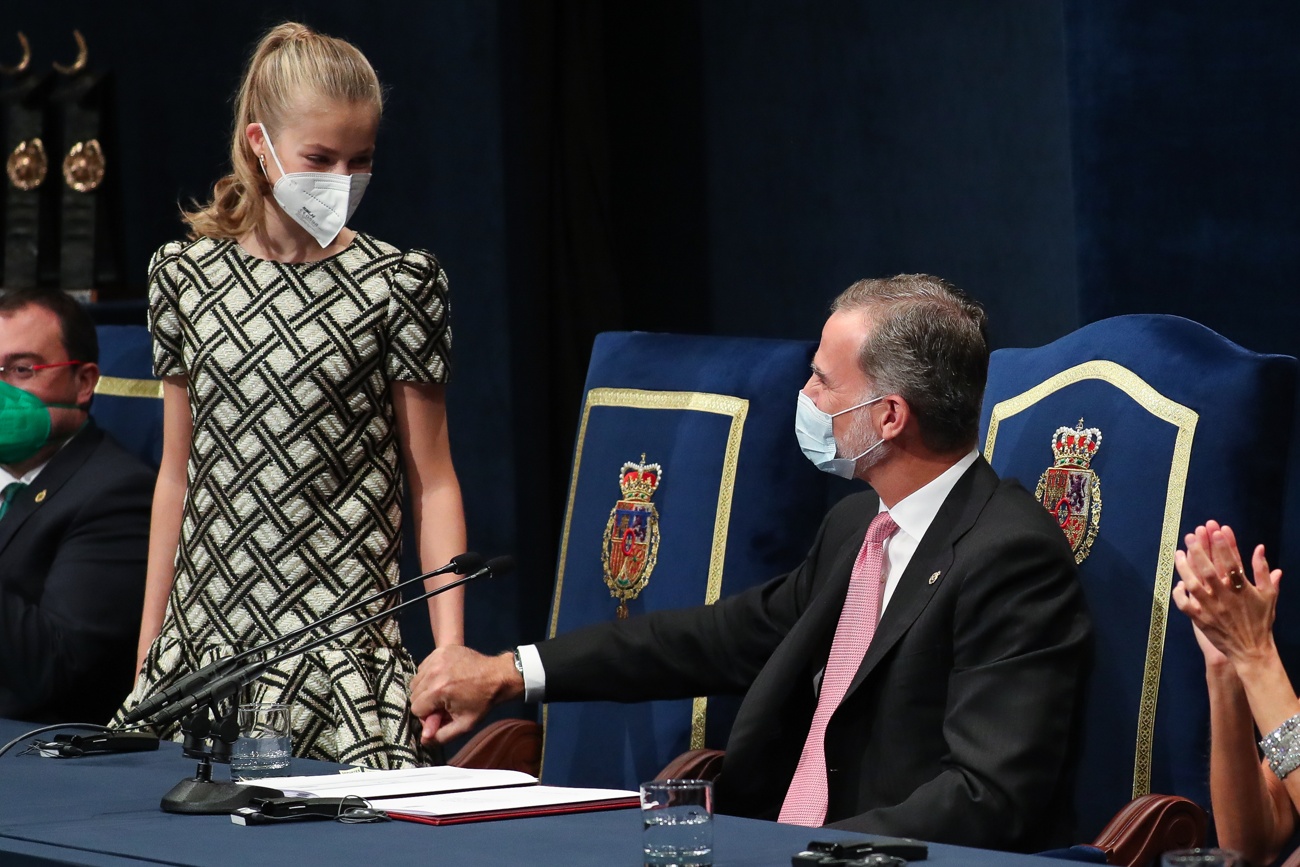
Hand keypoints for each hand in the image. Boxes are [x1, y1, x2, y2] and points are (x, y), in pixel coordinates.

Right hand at [408, 645, 522, 744]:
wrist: (498, 676)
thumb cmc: (482, 701)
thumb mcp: (464, 724)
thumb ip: (442, 735)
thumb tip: (423, 740)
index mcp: (438, 690)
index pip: (416, 709)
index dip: (429, 715)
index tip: (442, 713)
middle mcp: (434, 672)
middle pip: (414, 694)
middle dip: (426, 702)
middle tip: (444, 702)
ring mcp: (437, 658)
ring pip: (417, 680)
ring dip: (426, 688)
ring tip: (444, 690)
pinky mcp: (441, 650)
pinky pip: (423, 667)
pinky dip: (429, 675)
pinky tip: (444, 678)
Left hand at [1172, 521, 1280, 666]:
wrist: (1251, 650)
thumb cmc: (1261, 621)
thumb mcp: (1268, 595)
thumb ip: (1263, 571)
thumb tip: (1260, 548)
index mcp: (1242, 590)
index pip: (1232, 564)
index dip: (1225, 546)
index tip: (1218, 530)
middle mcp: (1225, 598)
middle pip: (1209, 571)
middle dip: (1200, 551)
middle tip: (1191, 535)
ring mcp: (1211, 609)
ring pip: (1194, 585)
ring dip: (1184, 568)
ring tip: (1178, 553)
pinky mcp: (1200, 619)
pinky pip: (1185, 605)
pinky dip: (1179, 594)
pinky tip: (1178, 583)